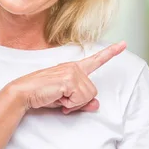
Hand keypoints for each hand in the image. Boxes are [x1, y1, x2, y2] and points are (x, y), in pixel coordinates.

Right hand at [10, 41, 126, 114]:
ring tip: (60, 99)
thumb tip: (96, 105)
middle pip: (92, 91)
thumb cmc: (43, 95)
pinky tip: (59, 99)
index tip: (123, 44)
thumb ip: (83, 101)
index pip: (96, 60)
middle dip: (79, 102)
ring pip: (88, 96)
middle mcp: (74, 67)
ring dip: (74, 104)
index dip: (111, 52)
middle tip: (63, 101)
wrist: (24, 94)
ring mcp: (72, 72)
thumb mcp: (67, 99)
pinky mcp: (68, 79)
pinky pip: (80, 98)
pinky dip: (70, 104)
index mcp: (74, 68)